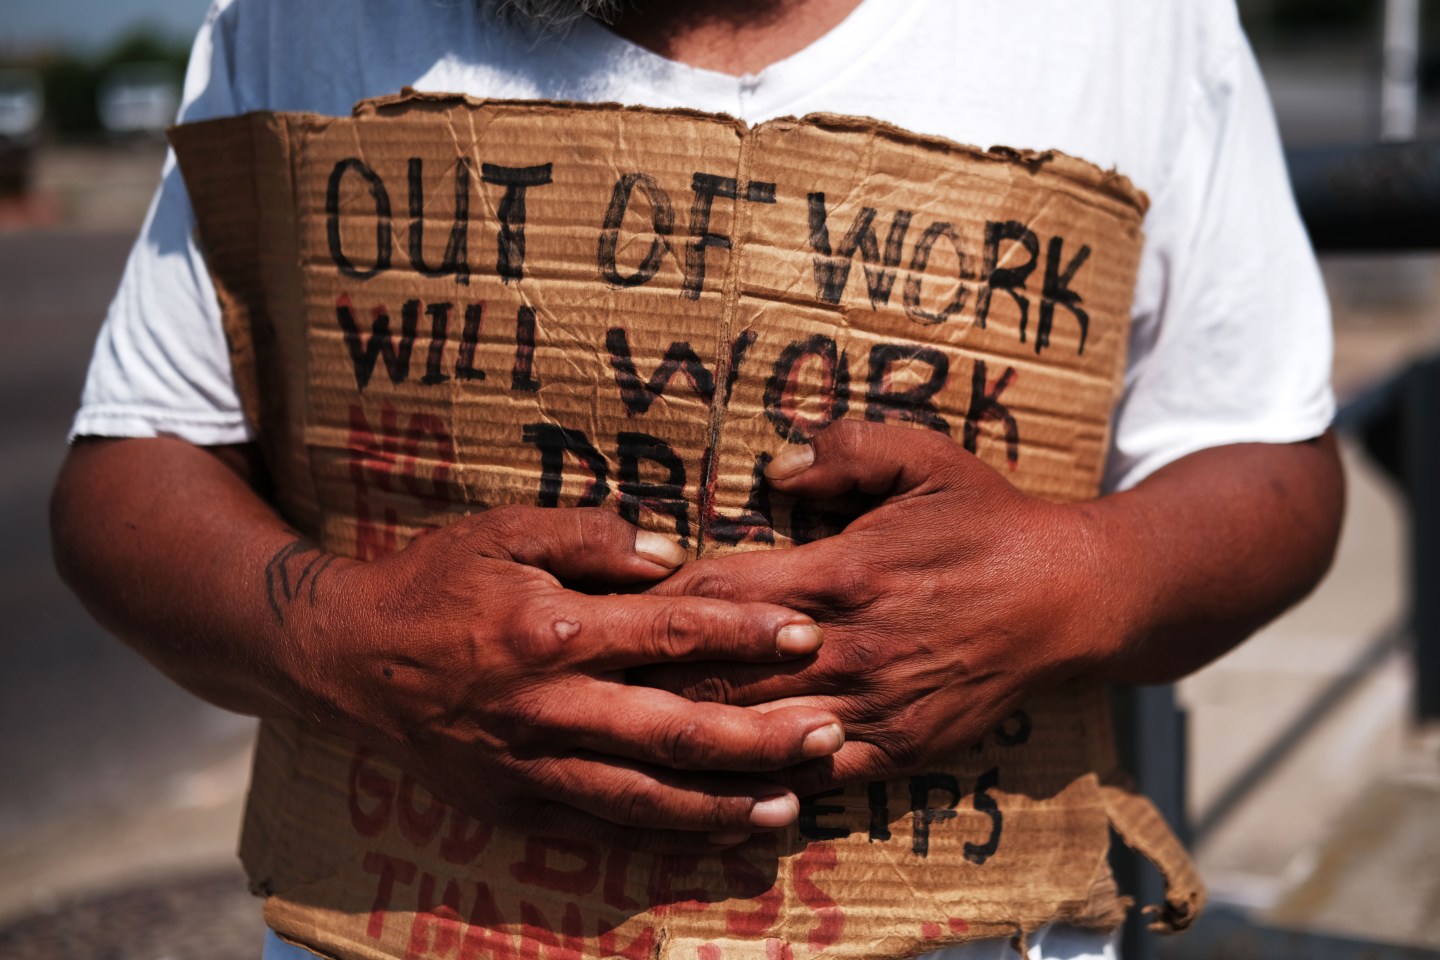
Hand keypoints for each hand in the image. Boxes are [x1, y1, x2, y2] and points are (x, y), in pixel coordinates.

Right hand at [283, 506, 845, 851]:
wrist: (348, 658)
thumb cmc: (434, 582)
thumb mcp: (503, 532)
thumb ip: (588, 537)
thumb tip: (669, 553)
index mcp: (551, 630)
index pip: (668, 632)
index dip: (743, 633)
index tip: (807, 633)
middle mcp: (548, 706)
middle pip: (673, 731)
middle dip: (759, 736)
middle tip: (830, 731)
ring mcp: (531, 764)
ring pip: (645, 797)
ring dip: (724, 804)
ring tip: (794, 804)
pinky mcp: (516, 803)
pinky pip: (603, 828)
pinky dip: (666, 837)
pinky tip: (719, 835)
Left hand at [635, 421, 1116, 795]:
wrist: (1071, 598)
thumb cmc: (987, 521)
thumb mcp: (925, 457)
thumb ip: (846, 448)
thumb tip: (774, 465)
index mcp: (840, 572)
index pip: (718, 593)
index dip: (655, 602)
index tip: (609, 602)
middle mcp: (846, 646)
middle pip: (718, 672)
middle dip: (648, 677)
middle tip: (586, 677)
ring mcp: (870, 705)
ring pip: (754, 732)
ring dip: (687, 735)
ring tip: (622, 734)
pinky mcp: (895, 748)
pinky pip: (811, 774)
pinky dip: (758, 779)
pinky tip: (712, 783)